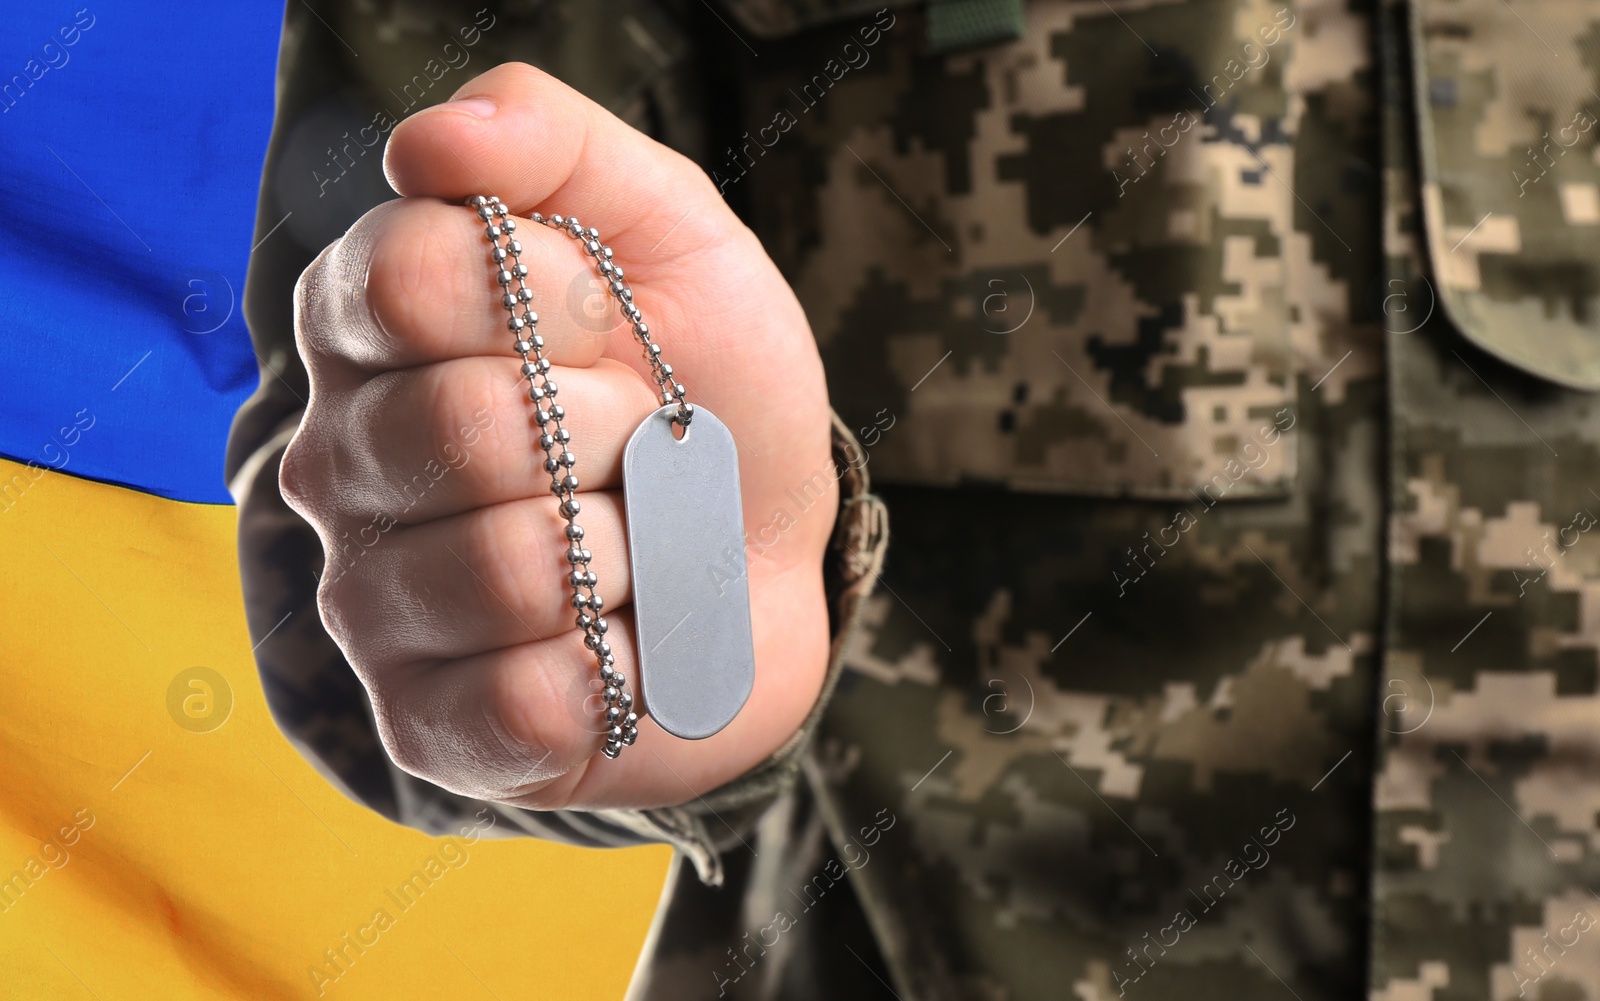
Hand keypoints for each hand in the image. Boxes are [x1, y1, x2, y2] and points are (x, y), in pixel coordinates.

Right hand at [279, 63, 836, 809]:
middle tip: (641, 445)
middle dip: (615, 431)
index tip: (609, 322)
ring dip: (632, 552)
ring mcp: (374, 603)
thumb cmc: (703, 391)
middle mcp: (343, 465)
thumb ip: (555, 147)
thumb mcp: (669, 235)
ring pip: (508, 568)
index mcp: (375, 329)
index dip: (553, 297)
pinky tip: (619, 642)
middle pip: (463, 426)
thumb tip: (433, 141)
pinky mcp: (429, 724)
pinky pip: (520, 701)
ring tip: (633, 547)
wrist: (764, 552)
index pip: (408, 275)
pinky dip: (620, 667)